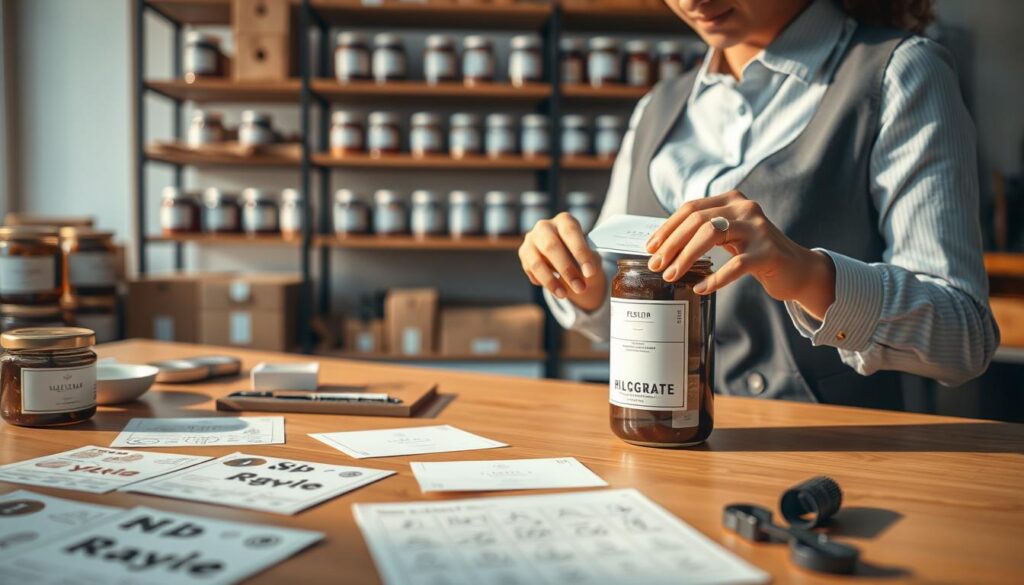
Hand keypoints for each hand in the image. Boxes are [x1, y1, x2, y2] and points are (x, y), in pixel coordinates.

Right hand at [519, 212, 606, 311]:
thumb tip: (586, 275)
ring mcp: (531, 240)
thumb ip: (590, 264)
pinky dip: (543, 282)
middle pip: (551, 246)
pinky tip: (556, 288)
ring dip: (551, 281)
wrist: (568, 261)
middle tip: (580, 288)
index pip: (571, 232)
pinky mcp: (523, 254)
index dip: (580, 252)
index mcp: (564, 220)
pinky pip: (530, 271)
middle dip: (566, 270)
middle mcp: (545, 226)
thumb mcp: (591, 258)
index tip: (590, 273)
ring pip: (537, 262)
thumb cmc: (581, 257)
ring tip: (565, 295)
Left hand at [644, 190, 836, 318]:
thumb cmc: (755, 253)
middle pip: (697, 220)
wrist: (796, 269)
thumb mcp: (729, 235)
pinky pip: (735, 264)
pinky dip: (715, 278)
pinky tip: (701, 288)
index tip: (651, 248)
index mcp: (731, 200)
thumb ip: (704, 231)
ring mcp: (757, 229)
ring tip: (673, 275)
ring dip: (687, 257)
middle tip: (657, 266)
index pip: (691, 208)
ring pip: (711, 234)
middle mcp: (744, 208)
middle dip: (672, 244)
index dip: (667, 228)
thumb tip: (662, 245)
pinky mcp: (767, 252)